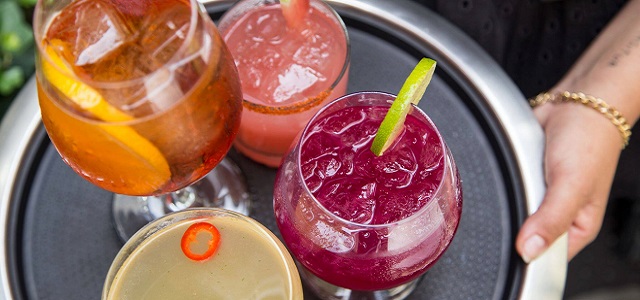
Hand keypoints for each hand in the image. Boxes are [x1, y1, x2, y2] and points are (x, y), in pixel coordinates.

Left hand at [515, 101, 622, 261]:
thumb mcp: (572, 185)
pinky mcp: (525, 180)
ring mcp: (539, 199)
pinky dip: (503, 185)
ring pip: (512, 214)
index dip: (524, 256)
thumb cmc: (587, 140)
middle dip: (511, 227)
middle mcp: (557, 217)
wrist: (577, 103)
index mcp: (575, 228)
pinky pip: (507, 191)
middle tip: (509, 205)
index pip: (544, 259)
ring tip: (511, 186)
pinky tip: (505, 177)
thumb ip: (551, 220)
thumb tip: (529, 252)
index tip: (506, 245)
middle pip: (524, 238)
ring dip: (504, 202)